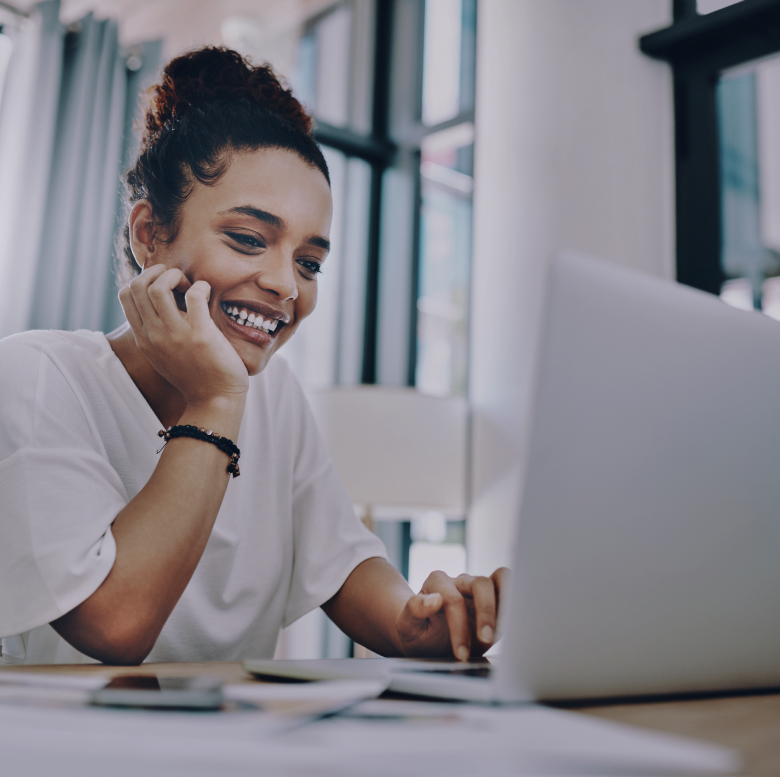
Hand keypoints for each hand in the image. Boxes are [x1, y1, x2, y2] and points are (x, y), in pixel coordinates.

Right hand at [120, 264, 248, 405]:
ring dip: (175, 276)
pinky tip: (207, 294)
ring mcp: (175, 335)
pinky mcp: (200, 334)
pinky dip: (200, 286)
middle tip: (178, 282)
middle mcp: (154, 335)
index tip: (165, 287)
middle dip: (158, 273)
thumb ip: (156, 332)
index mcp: (143, 338)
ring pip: (157, 287)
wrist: (214, 400)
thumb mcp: (163, 354)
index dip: (144, 280)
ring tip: (190, 287)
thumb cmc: (195, 375)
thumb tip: (159, 303)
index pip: (125, 295)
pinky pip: (194, 296)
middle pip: (137, 286)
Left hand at [395, 568, 508, 660]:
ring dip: (507, 603)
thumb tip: (434, 599)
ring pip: (502, 578)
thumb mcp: (406, 627)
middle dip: (486, 614)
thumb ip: (413, 610)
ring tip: (505, 629)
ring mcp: (479, 589)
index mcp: (437, 583)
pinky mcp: (495, 600)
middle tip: (486, 641)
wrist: (426, 640)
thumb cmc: (416, 632)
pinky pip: (511, 592)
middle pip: (481, 583)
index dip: (459, 628)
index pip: (453, 599)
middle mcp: (460, 581)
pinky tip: (511, 628)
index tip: (460, 654)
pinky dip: (515, 606)